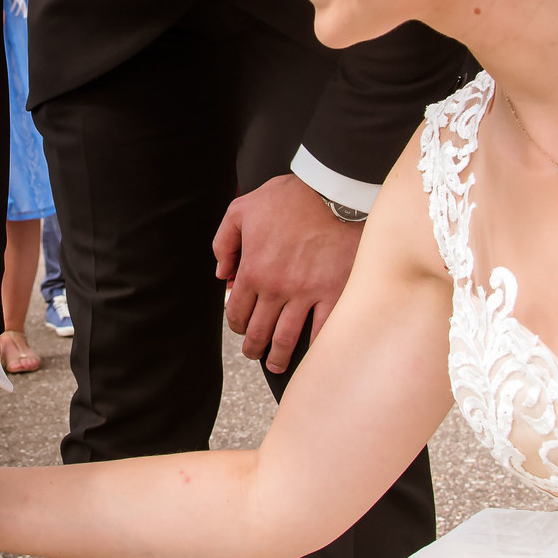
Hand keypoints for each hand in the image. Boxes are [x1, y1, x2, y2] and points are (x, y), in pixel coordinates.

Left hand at [212, 173, 359, 373]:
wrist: (332, 191)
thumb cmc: (288, 198)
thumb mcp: (242, 210)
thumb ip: (224, 242)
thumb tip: (221, 273)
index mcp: (253, 270)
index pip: (236, 312)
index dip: (236, 325)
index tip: (241, 328)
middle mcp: (277, 288)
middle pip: (259, 332)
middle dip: (253, 348)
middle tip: (255, 353)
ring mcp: (307, 293)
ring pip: (287, 339)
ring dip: (278, 357)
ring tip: (276, 365)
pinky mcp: (335, 292)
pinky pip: (323, 330)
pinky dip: (315, 347)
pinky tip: (311, 355)